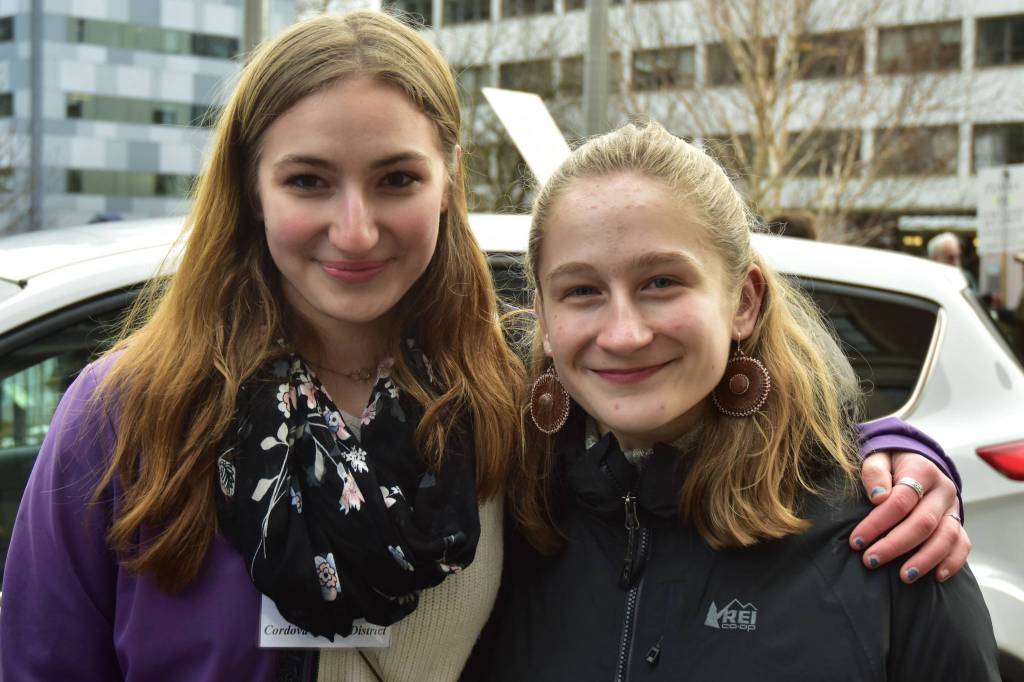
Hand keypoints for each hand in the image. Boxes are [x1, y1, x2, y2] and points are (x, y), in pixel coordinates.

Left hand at [848, 451, 968, 582]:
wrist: (916, 461)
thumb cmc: (890, 464)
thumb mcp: (877, 458)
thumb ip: (874, 473)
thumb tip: (878, 497)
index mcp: (922, 470)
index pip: (900, 501)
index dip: (877, 523)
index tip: (856, 541)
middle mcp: (943, 489)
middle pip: (923, 522)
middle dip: (895, 545)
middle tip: (871, 561)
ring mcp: (953, 507)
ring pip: (946, 537)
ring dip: (924, 559)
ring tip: (903, 576)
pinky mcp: (959, 522)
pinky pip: (962, 544)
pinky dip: (952, 562)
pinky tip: (936, 577)